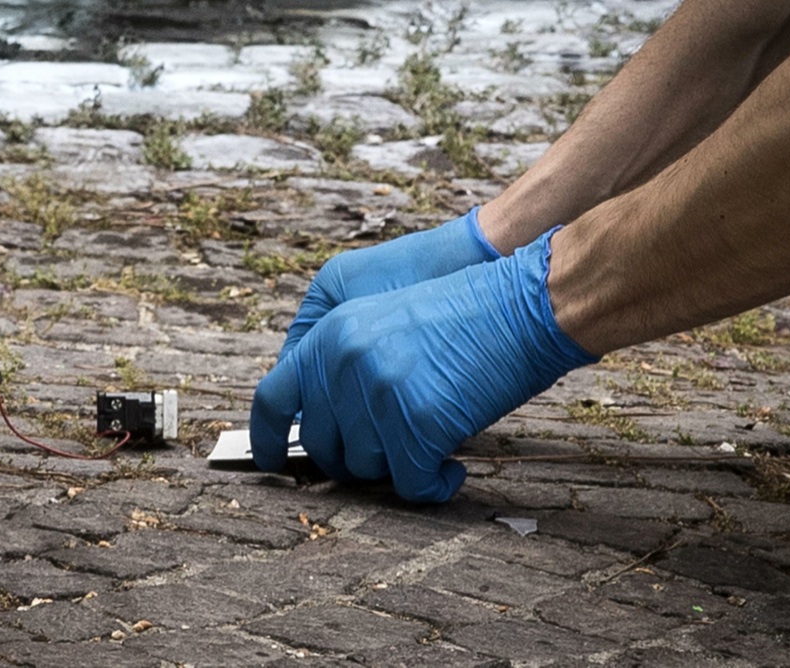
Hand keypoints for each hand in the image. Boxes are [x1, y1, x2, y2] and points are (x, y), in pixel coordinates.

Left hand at [250, 229, 596, 502]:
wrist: (522, 304)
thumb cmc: (463, 312)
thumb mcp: (384, 321)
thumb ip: (343, 364)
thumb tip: (323, 426)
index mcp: (330, 334)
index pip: (273, 397)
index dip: (266, 438)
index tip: (272, 462)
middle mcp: (344, 362)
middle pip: (324, 447)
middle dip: (354, 459)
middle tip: (393, 450)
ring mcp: (378, 392)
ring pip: (365, 468)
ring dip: (397, 466)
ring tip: (430, 443)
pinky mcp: (417, 421)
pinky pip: (410, 483)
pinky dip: (431, 486)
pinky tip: (449, 472)